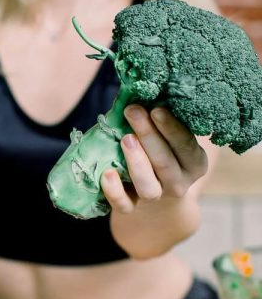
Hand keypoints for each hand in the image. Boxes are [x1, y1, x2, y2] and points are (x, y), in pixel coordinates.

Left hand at [101, 105, 207, 255]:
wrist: (156, 208)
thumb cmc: (160, 158)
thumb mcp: (169, 142)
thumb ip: (158, 121)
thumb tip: (137, 89)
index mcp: (193, 163)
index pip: (185, 146)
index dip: (172, 128)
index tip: (157, 109)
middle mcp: (178, 183)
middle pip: (165, 162)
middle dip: (149, 135)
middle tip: (133, 111)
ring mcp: (155, 198)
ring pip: (148, 186)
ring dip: (137, 162)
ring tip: (125, 139)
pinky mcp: (132, 209)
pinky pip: (124, 204)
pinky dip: (114, 191)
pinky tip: (106, 173)